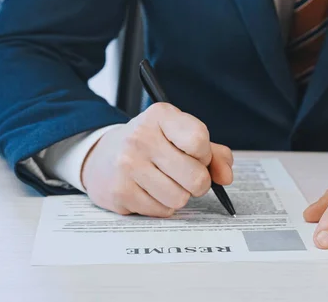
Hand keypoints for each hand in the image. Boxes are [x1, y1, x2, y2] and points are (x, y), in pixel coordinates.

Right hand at [81, 103, 233, 216]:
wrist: (102, 156)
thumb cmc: (150, 145)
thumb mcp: (180, 136)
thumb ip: (213, 153)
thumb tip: (226, 176)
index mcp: (161, 116)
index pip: (199, 140)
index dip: (206, 156)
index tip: (198, 156)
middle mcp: (142, 137)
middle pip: (196, 177)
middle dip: (198, 182)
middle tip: (185, 175)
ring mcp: (128, 165)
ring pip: (180, 199)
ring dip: (179, 196)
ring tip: (165, 182)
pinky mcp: (120, 192)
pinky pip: (162, 211)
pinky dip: (161, 205)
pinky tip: (149, 191)